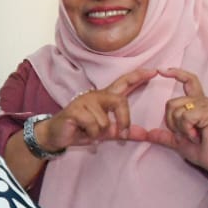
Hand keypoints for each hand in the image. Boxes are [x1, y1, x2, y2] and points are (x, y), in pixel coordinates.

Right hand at [34, 68, 156, 152]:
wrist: (54, 135)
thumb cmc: (80, 131)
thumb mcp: (105, 132)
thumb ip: (123, 131)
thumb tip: (143, 134)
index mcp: (104, 98)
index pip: (123, 82)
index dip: (138, 76)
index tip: (153, 71)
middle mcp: (95, 95)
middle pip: (119, 101)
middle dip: (124, 119)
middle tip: (123, 134)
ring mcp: (84, 101)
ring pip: (105, 121)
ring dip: (99, 133)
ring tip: (89, 132)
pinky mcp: (75, 110)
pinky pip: (93, 125)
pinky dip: (90, 134)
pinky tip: (81, 132)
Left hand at [131, 68, 207, 183]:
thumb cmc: (203, 149)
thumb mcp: (178, 142)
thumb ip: (164, 136)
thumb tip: (148, 134)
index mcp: (198, 103)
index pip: (189, 80)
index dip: (175, 73)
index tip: (160, 70)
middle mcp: (204, 101)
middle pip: (171, 103)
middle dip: (171, 122)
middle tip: (186, 134)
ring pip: (177, 110)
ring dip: (180, 127)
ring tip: (193, 135)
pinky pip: (186, 116)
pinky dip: (186, 129)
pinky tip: (196, 136)